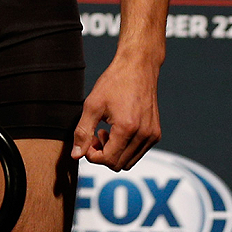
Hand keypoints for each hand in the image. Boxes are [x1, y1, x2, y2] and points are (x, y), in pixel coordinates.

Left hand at [71, 54, 161, 170]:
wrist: (137, 67)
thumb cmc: (114, 82)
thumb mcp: (92, 104)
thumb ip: (83, 131)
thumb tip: (76, 155)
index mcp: (127, 128)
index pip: (108, 160)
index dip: (93, 155)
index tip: (87, 141)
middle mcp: (143, 135)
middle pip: (119, 164)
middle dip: (103, 155)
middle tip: (95, 135)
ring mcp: (152, 135)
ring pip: (129, 161)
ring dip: (115, 153)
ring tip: (106, 132)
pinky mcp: (155, 133)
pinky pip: (138, 152)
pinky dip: (126, 148)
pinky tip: (117, 130)